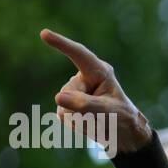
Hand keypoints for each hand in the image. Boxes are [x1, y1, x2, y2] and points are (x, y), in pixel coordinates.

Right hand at [40, 28, 152, 155]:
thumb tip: (58, 97)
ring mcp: (75, 91)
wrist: (123, 134)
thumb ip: (84, 104)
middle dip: (82, 109)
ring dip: (80, 118)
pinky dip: (76, 124)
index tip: (44, 34)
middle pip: (69, 93)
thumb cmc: (121, 117)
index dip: (62, 44)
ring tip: (98, 119)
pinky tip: (89, 123)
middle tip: (102, 116)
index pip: (79, 54)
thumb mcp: (108, 112)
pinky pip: (64, 116)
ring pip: (64, 107)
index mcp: (99, 71)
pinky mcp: (68, 103)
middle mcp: (84, 78)